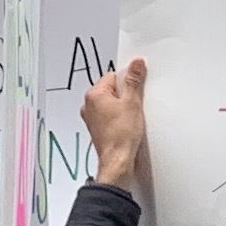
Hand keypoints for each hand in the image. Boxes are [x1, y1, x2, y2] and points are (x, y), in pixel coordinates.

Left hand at [82, 60, 148, 189]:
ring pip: (111, 104)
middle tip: (134, 106)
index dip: (128, 82)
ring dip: (123, 108)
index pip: (113, 76)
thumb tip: (136, 64)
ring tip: (131, 118)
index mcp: (94, 95)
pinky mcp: (98, 129)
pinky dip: (119, 119)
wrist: (117, 161)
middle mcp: (89, 106)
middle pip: (112, 90)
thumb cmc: (121, 136)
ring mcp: (93, 119)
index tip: (136, 90)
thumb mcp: (133, 103)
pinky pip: (110, 116)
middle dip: (125, 95)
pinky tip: (128, 126)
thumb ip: (134, 81)